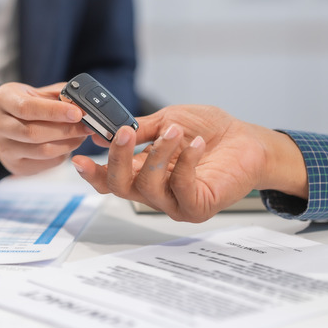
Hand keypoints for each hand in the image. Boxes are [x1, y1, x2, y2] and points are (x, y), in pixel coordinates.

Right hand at [0, 82, 90, 175]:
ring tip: (81, 135)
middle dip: (66, 130)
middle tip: (87, 126)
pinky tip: (69, 145)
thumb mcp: (39, 91)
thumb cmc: (28, 104)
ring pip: (41, 150)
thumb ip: (60, 94)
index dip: (55, 112)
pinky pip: (44, 163)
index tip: (78, 113)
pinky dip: (62, 154)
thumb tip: (82, 103)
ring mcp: (3, 148)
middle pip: (33, 132)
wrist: (9, 123)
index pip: (27, 108)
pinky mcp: (14, 165)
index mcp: (2, 99)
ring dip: (68, 144)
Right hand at [71, 105, 307, 222]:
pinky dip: (185, 162)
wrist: (249, 141)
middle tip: (125, 132)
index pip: (109, 180)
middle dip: (118, 158)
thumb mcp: (169, 120)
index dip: (92, 173)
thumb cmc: (211, 130)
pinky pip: (180, 188)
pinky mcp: (196, 207)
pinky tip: (197, 144)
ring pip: (148, 186)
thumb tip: (111, 130)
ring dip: (159, 153)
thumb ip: (142, 129)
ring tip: (175, 131)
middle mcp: (155, 192)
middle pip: (120, 187)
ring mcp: (174, 203)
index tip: (79, 158)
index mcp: (143, 172)